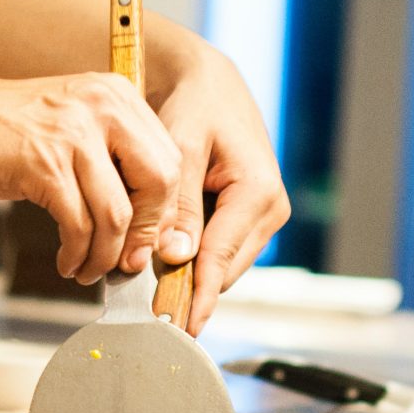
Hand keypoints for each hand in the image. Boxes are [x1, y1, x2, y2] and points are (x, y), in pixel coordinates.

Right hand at [0, 72, 182, 284]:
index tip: (147, 240)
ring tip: (90, 268)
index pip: (169, 161)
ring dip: (106, 255)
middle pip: (157, 185)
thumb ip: (115, 161)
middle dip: (145, 235)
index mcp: (119, 96)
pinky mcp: (43, 166)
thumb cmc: (11, 127)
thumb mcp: (77, 123)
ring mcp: (73, 136)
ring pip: (117, 215)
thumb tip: (148, 227)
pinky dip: (77, 254)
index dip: (164, 211)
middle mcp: (103, 108)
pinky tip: (67, 261)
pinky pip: (78, 225)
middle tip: (127, 261)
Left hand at [152, 45, 291, 334]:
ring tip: (145, 276)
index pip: (222, 259)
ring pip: (220, 265)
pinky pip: (218, 250)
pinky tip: (162, 254)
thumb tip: (176, 257)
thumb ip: (178, 203)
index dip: (197, 297)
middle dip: (186, 288)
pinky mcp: (248, 218)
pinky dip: (192, 257)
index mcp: (259, 192)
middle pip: (224, 271)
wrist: (208, 84)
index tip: (178, 329)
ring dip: (187, 273)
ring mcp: (262, 217)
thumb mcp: (181, 146)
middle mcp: (269, 210)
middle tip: (144, 308)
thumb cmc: (195, 105)